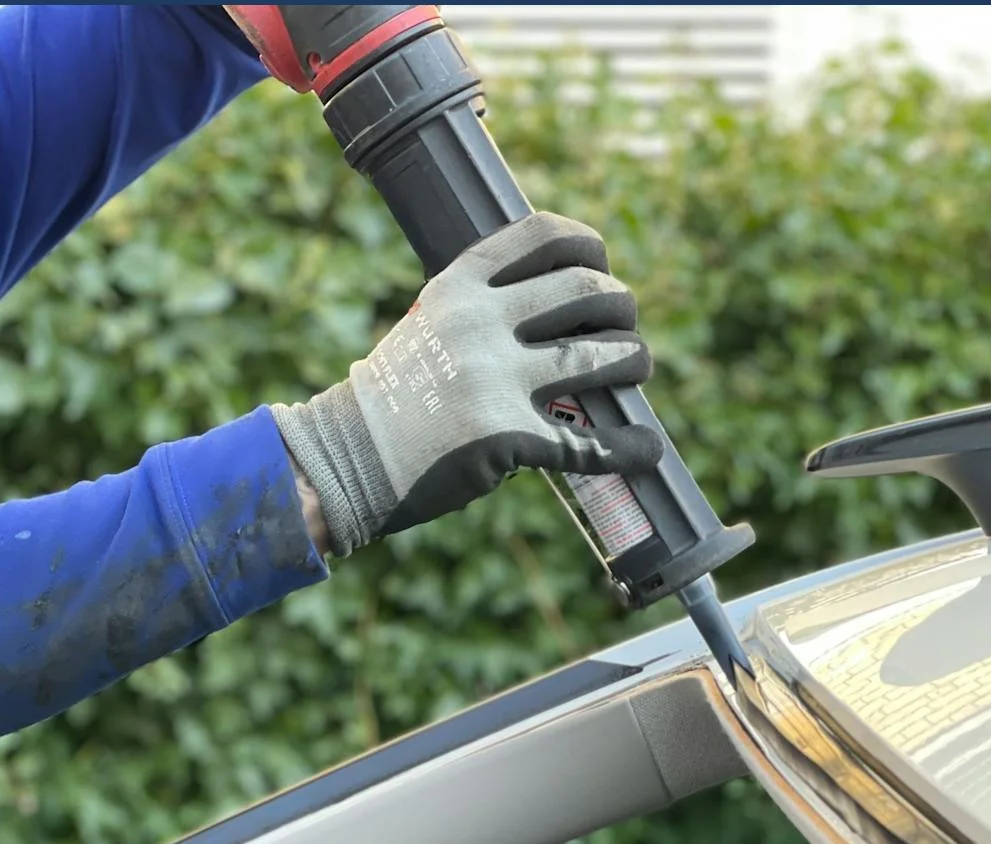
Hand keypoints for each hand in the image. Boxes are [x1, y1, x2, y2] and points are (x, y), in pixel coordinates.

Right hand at [271, 210, 662, 555]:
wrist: (345, 459)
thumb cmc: (392, 397)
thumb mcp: (428, 325)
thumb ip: (482, 307)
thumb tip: (557, 302)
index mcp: (460, 286)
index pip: (545, 237)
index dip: (590, 245)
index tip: (601, 262)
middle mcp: (479, 322)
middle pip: (588, 290)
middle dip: (622, 307)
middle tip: (624, 329)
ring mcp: (494, 380)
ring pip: (600, 356)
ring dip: (635, 361)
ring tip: (635, 369)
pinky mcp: (506, 438)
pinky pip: (587, 442)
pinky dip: (627, 448)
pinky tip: (646, 449)